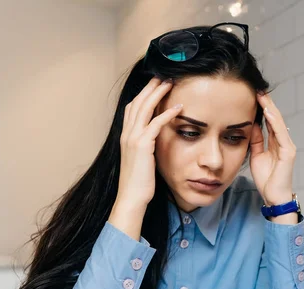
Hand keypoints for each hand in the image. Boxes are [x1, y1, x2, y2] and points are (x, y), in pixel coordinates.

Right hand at [115, 77, 182, 210]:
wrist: (131, 197)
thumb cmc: (139, 182)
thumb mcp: (141, 160)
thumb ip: (146, 146)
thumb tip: (155, 140)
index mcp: (125, 136)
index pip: (133, 107)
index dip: (143, 94)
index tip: (154, 84)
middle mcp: (126, 134)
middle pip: (138, 102)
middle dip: (150, 87)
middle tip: (163, 75)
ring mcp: (132, 138)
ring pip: (145, 108)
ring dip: (158, 93)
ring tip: (170, 83)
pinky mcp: (142, 146)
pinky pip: (156, 124)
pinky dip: (167, 114)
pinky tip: (178, 107)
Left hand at [250, 93, 295, 205]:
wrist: (274, 197)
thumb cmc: (267, 179)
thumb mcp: (256, 155)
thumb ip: (256, 140)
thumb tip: (251, 124)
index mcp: (276, 143)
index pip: (269, 121)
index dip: (262, 108)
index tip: (253, 95)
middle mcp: (283, 142)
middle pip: (274, 119)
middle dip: (266, 104)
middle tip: (257, 89)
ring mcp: (287, 147)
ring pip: (278, 123)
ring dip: (270, 109)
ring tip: (262, 96)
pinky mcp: (288, 153)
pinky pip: (280, 134)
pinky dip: (274, 122)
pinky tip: (268, 112)